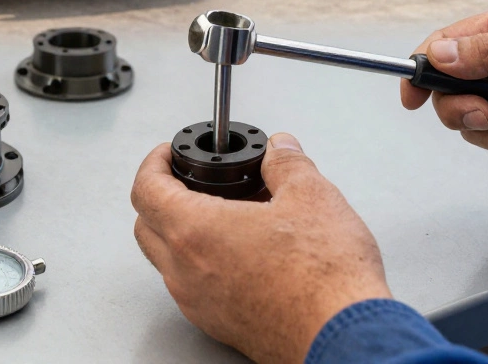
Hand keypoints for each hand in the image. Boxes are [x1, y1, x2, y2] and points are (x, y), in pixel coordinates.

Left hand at [131, 134, 390, 363]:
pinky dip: (204, 262)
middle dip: (161, 196)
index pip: (146, 190)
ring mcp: (200, 305)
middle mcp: (186, 273)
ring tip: (228, 214)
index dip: (154, 163)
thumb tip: (279, 149)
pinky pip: (193, 286)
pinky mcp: (219, 325)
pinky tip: (245, 252)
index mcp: (196, 233)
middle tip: (192, 180)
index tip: (169, 154)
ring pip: (169, 260)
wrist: (341, 338)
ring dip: (184, 232)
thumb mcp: (311, 195)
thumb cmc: (324, 278)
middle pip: (147, 227)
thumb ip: (287, 163)